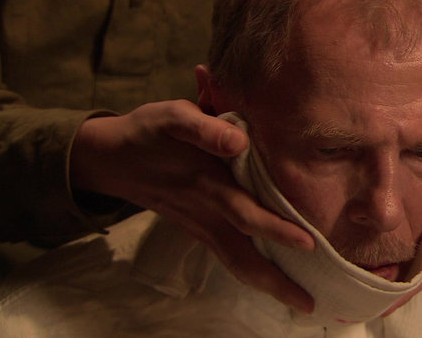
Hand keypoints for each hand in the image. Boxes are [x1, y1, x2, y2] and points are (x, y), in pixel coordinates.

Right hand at [70, 99, 314, 313]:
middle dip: (276, 281)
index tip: (308, 244)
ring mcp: (201, 226)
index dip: (275, 230)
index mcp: (206, 186)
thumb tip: (238, 141)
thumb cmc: (149, 132)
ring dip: (267, 283)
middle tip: (309, 304)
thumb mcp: (171, 117)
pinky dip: (252, 272)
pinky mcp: (198, 229)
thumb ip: (203, 129)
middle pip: (242, 256)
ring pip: (235, 262)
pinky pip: (229, 257)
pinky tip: (274, 280)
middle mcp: (206, 214)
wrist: (112, 157)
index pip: (245, 214)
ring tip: (300, 302)